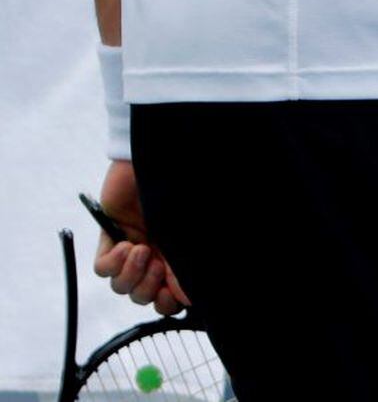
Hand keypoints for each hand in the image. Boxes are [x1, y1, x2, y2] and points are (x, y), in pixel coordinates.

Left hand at [93, 160, 188, 315]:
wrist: (158, 157)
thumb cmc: (181, 189)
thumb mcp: (192, 229)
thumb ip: (191, 262)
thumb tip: (188, 297)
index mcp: (176, 256)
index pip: (169, 297)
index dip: (169, 302)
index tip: (173, 292)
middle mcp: (154, 255)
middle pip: (142, 296)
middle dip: (147, 289)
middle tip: (157, 265)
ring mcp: (131, 247)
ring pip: (121, 286)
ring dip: (131, 275)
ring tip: (140, 249)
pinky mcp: (111, 236)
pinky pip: (102, 268)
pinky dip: (113, 263)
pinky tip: (125, 245)